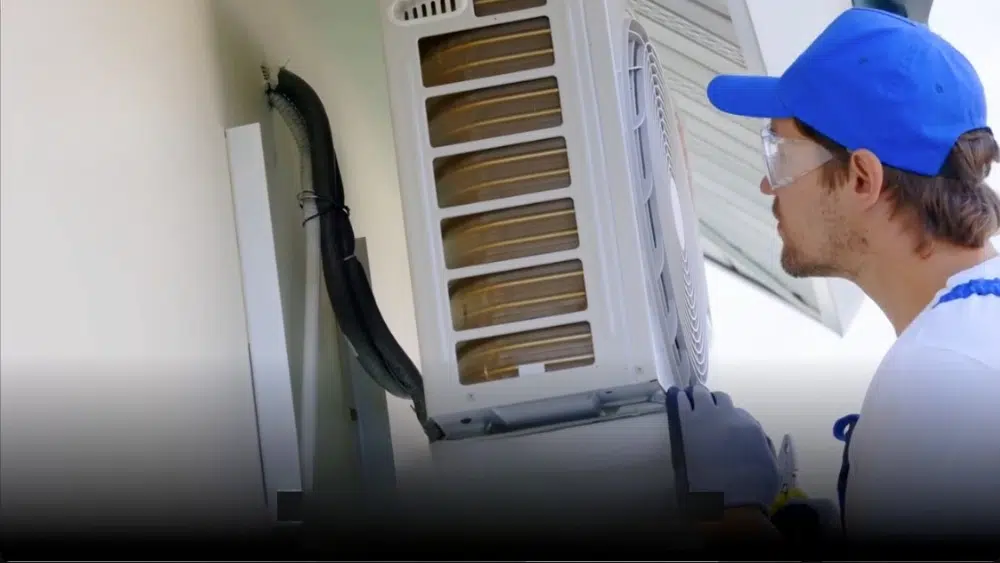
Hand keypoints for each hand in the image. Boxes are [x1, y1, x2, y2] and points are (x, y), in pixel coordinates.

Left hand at [666, 384, 780, 513]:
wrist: (728, 502)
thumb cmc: (753, 491)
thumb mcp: (771, 467)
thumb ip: (764, 447)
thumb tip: (758, 438)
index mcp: (750, 427)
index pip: (739, 414)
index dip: (731, 419)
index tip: (724, 425)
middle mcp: (729, 416)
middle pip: (720, 399)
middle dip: (714, 403)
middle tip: (707, 409)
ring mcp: (707, 417)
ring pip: (701, 394)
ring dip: (697, 396)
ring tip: (690, 397)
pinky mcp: (687, 422)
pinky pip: (682, 401)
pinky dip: (680, 398)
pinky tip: (676, 398)